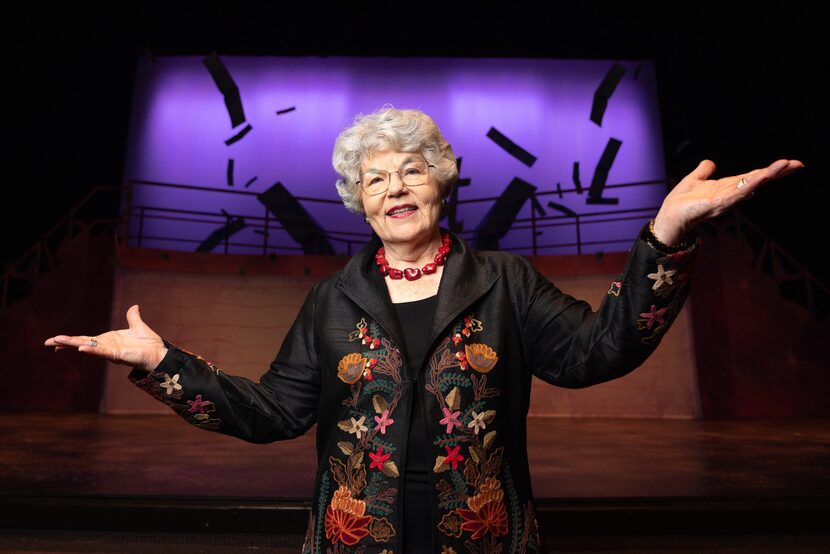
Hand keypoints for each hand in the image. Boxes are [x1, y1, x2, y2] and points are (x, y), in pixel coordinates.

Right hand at [44, 304, 167, 371]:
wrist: (160, 353)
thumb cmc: (149, 344)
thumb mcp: (138, 326)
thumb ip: (133, 317)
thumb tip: (134, 306)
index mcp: (108, 340)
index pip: (85, 339)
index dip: (71, 339)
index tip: (55, 340)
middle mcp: (106, 346)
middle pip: (81, 343)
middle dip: (65, 343)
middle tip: (47, 342)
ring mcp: (110, 351)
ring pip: (88, 347)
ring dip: (73, 345)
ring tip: (57, 342)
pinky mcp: (118, 355)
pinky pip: (102, 352)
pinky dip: (91, 350)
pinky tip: (81, 349)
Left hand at [652, 158, 804, 245]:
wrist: (670, 216)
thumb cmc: (681, 202)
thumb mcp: (694, 180)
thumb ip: (704, 171)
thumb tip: (710, 162)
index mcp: (728, 186)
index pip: (753, 176)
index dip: (770, 170)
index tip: (789, 163)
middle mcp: (731, 193)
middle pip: (759, 180)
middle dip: (778, 172)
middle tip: (798, 164)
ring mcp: (727, 199)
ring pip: (752, 184)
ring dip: (769, 175)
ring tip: (786, 165)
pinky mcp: (719, 203)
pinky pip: (738, 192)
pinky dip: (751, 184)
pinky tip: (762, 176)